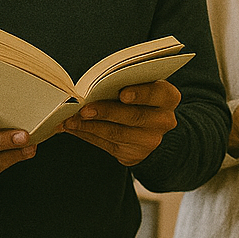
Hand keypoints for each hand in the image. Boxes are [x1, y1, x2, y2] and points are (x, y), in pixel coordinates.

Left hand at [62, 81, 180, 164]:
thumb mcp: (141, 86)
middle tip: (84, 109)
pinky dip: (87, 135)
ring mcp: (149, 141)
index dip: (141, 94)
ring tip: (70, 120)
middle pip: (134, 117)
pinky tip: (73, 128)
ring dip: (89, 126)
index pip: (158, 94)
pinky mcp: (133, 155)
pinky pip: (107, 145)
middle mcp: (163, 121)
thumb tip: (90, 82)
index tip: (123, 94)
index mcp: (168, 98)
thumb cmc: (139, 98)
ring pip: (117, 134)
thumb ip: (125, 83)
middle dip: (106, 112)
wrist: (151, 129)